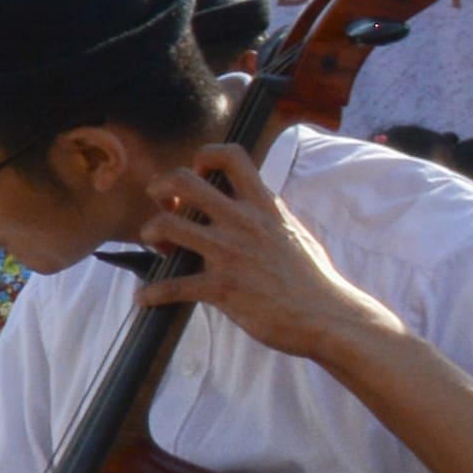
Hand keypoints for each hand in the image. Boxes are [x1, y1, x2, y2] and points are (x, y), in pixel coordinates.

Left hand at [133, 142, 386, 368]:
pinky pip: (170, 285)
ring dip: (150, 233)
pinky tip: (145, 299)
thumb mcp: (294, 232)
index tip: (199, 175)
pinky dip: (151, 293)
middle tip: (163, 204)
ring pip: (166, 225)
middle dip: (161, 187)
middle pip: (183, 181)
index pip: (231, 156)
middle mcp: (242, 222)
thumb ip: (270, 214)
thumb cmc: (313, 278)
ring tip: (157, 246)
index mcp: (263, 206)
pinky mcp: (221, 287)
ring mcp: (229, 253)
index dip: (204, 157)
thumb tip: (259, 202)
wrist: (326, 316)